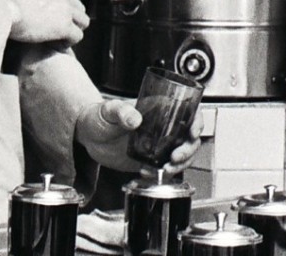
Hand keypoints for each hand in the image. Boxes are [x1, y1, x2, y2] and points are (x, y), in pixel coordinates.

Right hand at [1, 0, 88, 44]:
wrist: (0, 9)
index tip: (54, 16)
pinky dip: (69, 42)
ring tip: (61, 38)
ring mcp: (65, 9)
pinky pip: (77, 36)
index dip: (63, 6)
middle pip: (77, 6)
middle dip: (71, 18)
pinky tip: (58, 46)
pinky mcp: (64, 26)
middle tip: (60, 29)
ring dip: (74, 29)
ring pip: (83, 21)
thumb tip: (18, 1)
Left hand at [75, 99, 203, 175]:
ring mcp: (158, 145)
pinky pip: (164, 169)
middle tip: (175, 158)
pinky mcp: (150, 160)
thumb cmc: (99, 116)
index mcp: (159, 110)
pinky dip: (162, 175)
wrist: (88, 137)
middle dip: (188, 150)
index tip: (194, 132)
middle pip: (189, 138)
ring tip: (166, 170)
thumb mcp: (109, 110)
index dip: (197, 121)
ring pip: (181, 155)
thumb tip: (134, 119)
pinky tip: (147, 173)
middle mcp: (163, 128)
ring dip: (180, 164)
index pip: (188, 112)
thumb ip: (121, 112)